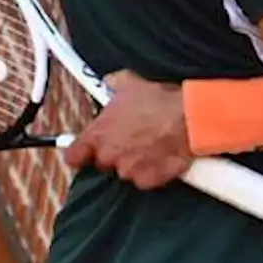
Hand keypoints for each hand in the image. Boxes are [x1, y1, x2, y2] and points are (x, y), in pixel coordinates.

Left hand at [62, 71, 191, 190]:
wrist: (189, 119)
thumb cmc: (160, 101)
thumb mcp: (130, 82)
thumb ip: (112, 84)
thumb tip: (109, 82)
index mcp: (99, 134)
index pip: (73, 155)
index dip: (79, 153)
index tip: (84, 151)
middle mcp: (109, 156)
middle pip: (102, 162)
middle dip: (114, 152)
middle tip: (130, 137)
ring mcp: (128, 170)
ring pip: (125, 170)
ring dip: (134, 160)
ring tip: (150, 142)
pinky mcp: (148, 180)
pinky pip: (144, 178)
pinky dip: (151, 170)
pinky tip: (160, 153)